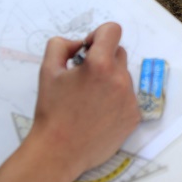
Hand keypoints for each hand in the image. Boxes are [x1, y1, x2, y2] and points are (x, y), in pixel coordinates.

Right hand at [26, 22, 140, 179]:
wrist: (59, 151)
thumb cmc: (52, 111)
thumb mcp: (47, 70)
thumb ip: (61, 45)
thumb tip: (79, 43)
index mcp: (100, 65)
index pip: (113, 30)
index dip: (98, 35)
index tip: (87, 51)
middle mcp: (120, 79)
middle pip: (119, 53)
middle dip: (103, 59)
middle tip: (84, 78)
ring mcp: (130, 99)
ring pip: (123, 76)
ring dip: (110, 80)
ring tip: (89, 100)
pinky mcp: (134, 116)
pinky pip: (128, 97)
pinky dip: (116, 99)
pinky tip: (98, 113)